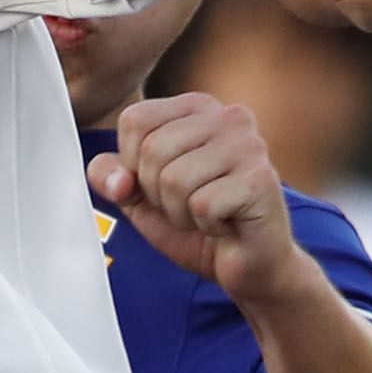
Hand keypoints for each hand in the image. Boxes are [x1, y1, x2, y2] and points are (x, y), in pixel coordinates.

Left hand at [90, 93, 295, 291]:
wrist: (247, 265)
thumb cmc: (197, 224)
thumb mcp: (140, 198)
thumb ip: (111, 177)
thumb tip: (118, 180)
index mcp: (198, 108)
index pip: (135, 119)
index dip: (133, 165)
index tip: (164, 184)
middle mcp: (228, 116)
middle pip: (152, 150)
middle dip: (158, 194)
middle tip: (190, 205)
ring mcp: (249, 145)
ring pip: (174, 179)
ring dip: (181, 213)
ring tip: (208, 215)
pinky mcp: (260, 180)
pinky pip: (201, 205)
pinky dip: (206, 226)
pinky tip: (227, 224)